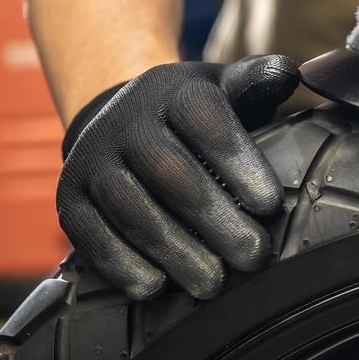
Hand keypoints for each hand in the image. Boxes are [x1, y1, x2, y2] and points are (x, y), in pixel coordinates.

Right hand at [56, 54, 300, 299]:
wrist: (119, 123)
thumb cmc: (191, 116)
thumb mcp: (224, 87)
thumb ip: (259, 79)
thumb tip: (289, 71)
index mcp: (171, 90)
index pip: (205, 123)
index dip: (239, 165)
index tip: (271, 205)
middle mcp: (124, 121)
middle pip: (169, 172)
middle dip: (215, 219)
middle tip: (253, 256)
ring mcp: (91, 159)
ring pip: (130, 208)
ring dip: (174, 251)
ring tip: (213, 284)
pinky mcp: (69, 197)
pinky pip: (91, 234)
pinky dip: (123, 265)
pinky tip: (156, 287)